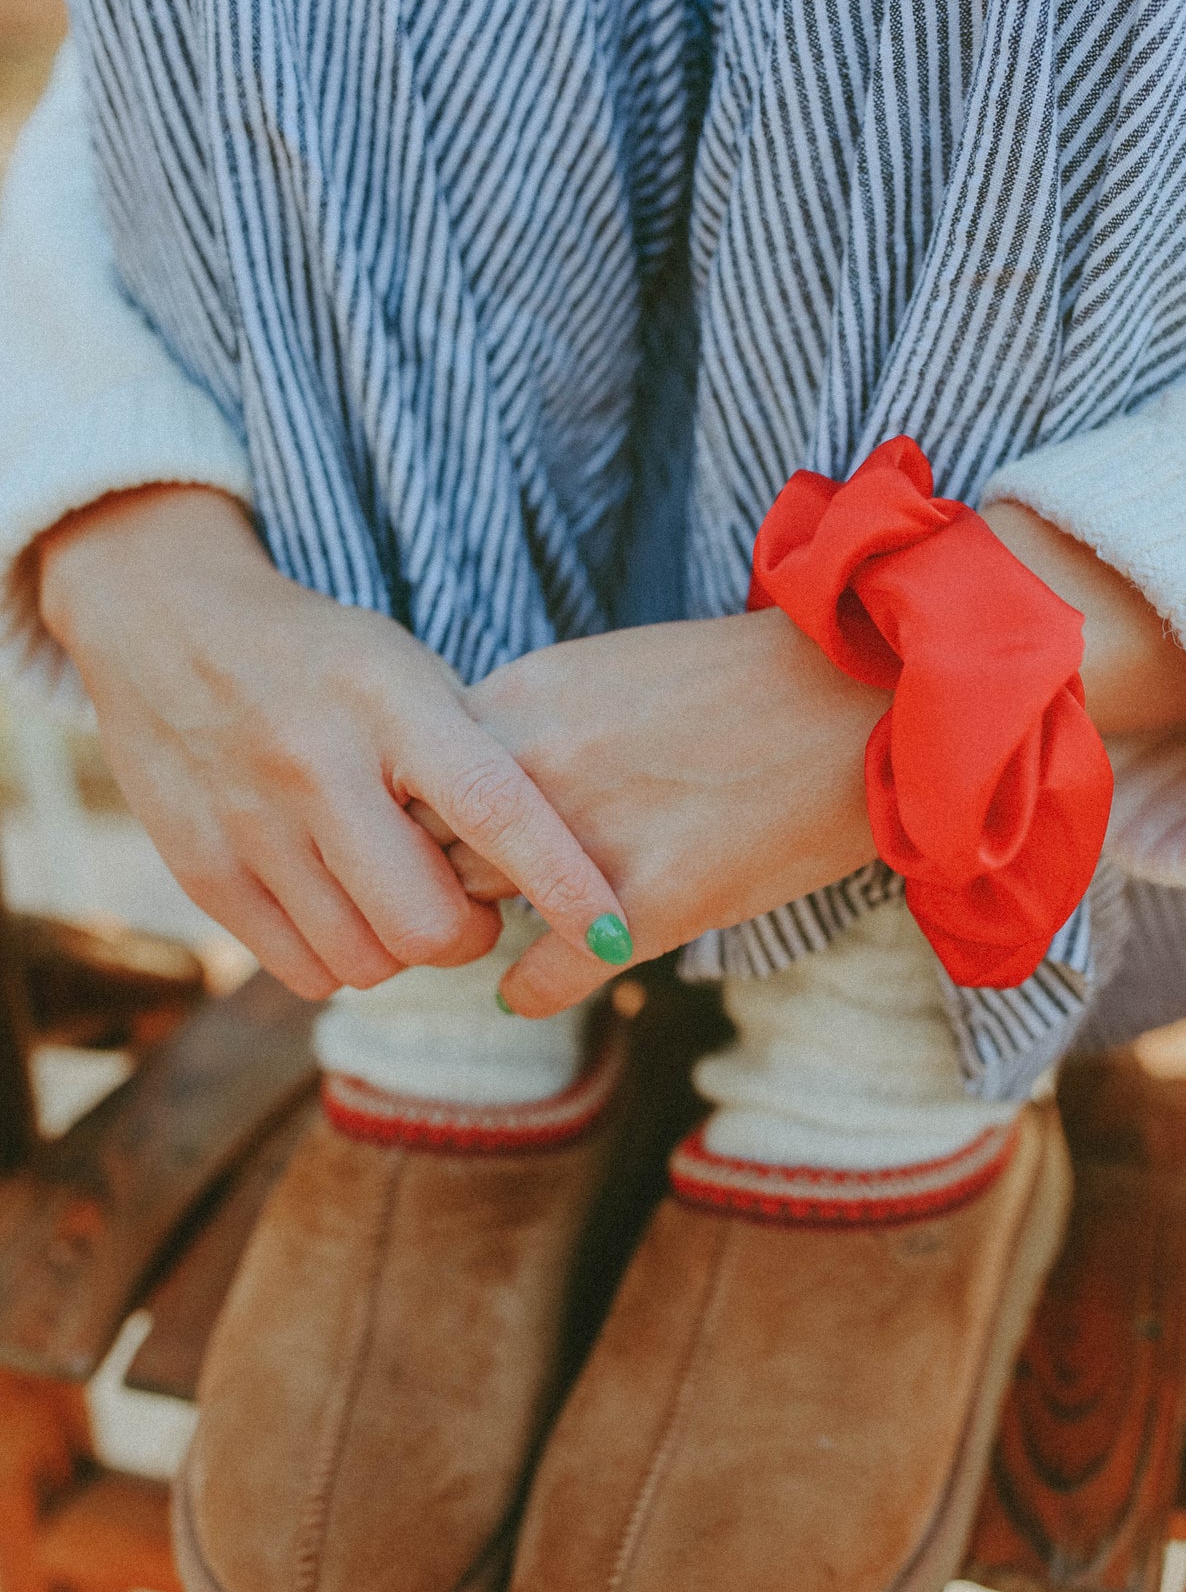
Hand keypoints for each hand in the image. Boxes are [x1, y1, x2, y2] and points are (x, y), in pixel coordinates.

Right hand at [36, 486, 628, 998]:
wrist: (164, 622)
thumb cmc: (322, 658)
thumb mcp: (407, 673)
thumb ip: (471, 756)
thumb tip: (552, 860)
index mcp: (390, 705)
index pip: (495, 810)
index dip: (564, 884)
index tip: (615, 935)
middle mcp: (317, 767)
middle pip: (427, 924)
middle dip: (470, 935)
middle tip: (472, 907)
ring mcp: (251, 824)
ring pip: (367, 960)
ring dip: (404, 949)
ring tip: (400, 896)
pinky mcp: (203, 870)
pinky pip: (304, 969)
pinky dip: (343, 959)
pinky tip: (345, 908)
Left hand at [422, 609, 887, 1014]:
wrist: (863, 700)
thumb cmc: (747, 685)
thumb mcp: (610, 672)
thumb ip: (531, 723)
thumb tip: (466, 781)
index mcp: (522, 699)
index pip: (409, 773)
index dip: (413, 814)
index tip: (429, 839)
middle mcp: (534, 765)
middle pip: (420, 844)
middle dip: (430, 876)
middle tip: (443, 904)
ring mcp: (586, 838)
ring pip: (469, 910)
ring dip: (477, 932)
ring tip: (495, 938)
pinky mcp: (648, 907)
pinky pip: (536, 981)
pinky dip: (529, 991)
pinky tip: (539, 984)